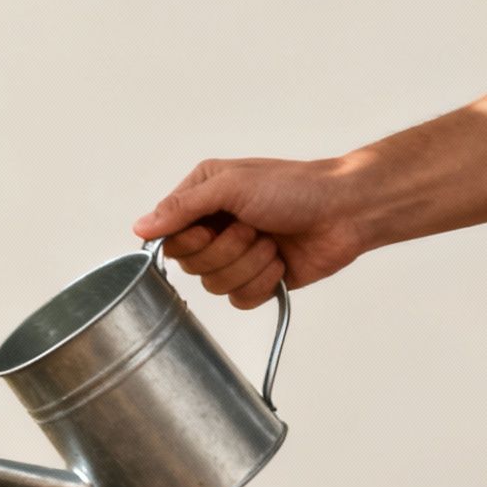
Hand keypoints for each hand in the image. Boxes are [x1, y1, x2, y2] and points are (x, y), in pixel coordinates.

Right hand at [131, 157, 370, 308]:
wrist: (347, 210)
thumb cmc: (296, 187)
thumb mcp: (231, 186)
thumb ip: (182, 207)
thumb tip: (139, 228)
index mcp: (201, 199)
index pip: (167, 236)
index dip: (188, 241)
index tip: (213, 227)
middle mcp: (213, 227)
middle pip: (189, 265)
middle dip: (227, 250)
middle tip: (253, 228)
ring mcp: (235, 255)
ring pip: (213, 286)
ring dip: (249, 265)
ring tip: (272, 243)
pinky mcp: (256, 280)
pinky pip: (238, 301)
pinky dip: (261, 284)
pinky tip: (280, 263)